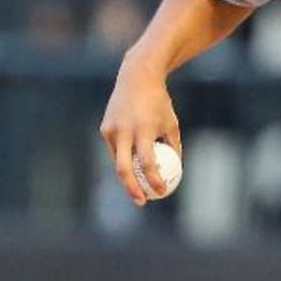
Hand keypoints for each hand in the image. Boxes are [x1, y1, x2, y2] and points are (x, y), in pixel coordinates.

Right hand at [100, 54, 181, 205]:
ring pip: (118, 161)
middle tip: (142, 201)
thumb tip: (175, 171)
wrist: (137, 79)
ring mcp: (111, 130)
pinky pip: (115, 150)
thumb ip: (173, 147)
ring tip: (138, 186)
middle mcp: (124, 131)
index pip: (148, 163)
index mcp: (143, 130)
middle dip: (131, 189)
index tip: (162, 192)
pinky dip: (124, 159)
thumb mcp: (172, 125)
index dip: (155, 180)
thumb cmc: (160, 104)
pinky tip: (132, 165)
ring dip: (128, 175)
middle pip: (124, 169)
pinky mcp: (104, 129)